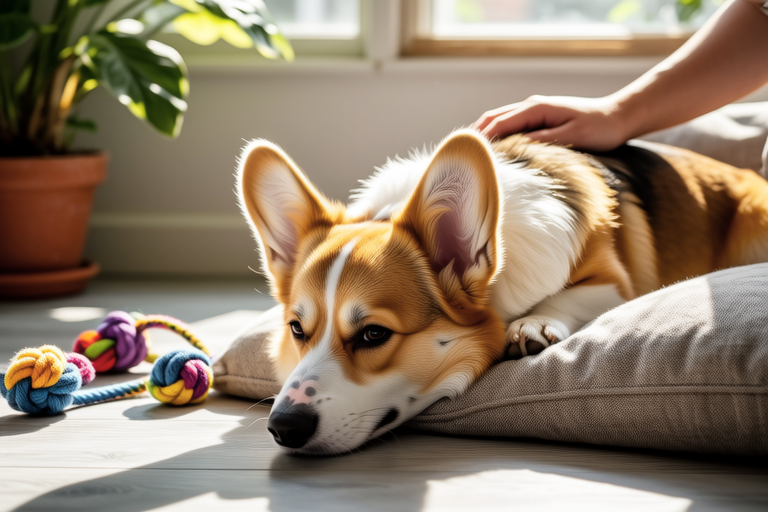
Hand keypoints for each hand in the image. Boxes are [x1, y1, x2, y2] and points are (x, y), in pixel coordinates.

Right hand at [472, 95, 629, 150]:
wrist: (619, 117)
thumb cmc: (600, 129)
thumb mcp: (572, 137)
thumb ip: (543, 140)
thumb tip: (515, 146)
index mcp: (536, 108)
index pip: (499, 123)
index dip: (480, 137)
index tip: (465, 153)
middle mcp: (531, 105)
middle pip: (492, 118)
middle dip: (474, 134)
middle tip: (457, 153)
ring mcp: (534, 110)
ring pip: (499, 120)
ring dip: (483, 133)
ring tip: (468, 152)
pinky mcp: (539, 118)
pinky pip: (510, 125)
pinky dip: (496, 134)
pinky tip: (491, 148)